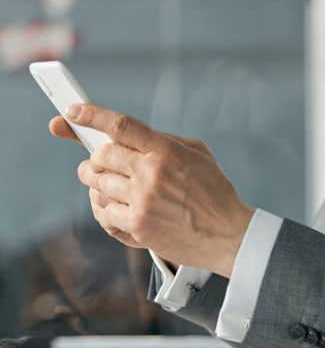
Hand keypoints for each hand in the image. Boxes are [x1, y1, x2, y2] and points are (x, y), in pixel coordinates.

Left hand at [52, 104, 253, 276]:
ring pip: (96, 184)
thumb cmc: (215, 193)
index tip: (73, 111)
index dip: (91, 115)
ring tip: (107, 184)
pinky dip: (103, 208)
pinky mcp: (138, 227)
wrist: (229, 236)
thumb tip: (129, 136)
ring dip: (96, 182)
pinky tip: (114, 206)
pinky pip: (103, 212)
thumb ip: (163, 141)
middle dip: (96, 157)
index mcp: (166, 150)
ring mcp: (142, 201)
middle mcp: (150, 174)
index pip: (120, 125)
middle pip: (101, 155)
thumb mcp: (198, 154)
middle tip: (98, 162)